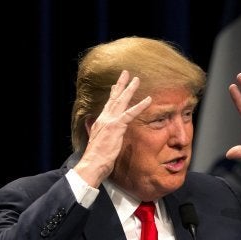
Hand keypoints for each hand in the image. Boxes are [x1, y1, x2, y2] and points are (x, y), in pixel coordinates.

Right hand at [73, 70, 151, 186]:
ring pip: (121, 101)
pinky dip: (140, 105)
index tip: (115, 85)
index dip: (113, 94)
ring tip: (136, 79)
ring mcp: (110, 121)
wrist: (92, 164)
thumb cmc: (96, 158)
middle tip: (126, 73)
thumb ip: (98, 134)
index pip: (108, 105)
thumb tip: (97, 130)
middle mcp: (104, 119)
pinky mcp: (116, 127)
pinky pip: (130, 113)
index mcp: (100, 122)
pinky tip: (148, 99)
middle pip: (114, 98)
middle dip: (120, 85)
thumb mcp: (98, 142)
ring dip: (129, 89)